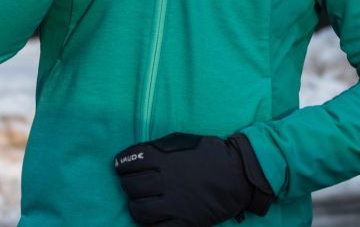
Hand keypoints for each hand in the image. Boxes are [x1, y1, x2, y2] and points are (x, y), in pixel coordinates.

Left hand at [114, 132, 273, 225]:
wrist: (238, 175)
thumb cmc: (211, 154)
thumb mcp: (183, 141)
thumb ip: (159, 148)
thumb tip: (139, 156)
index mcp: (164, 158)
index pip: (129, 161)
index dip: (122, 164)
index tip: (121, 167)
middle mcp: (165, 180)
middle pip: (131, 186)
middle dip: (128, 185)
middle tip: (133, 185)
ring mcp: (174, 203)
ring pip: (139, 210)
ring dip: (137, 206)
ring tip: (142, 203)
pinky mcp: (184, 222)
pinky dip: (150, 225)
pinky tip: (153, 219)